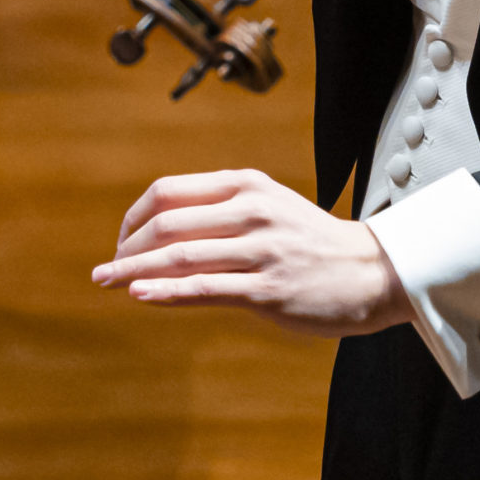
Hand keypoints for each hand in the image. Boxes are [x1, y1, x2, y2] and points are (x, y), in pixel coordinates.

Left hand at [93, 168, 415, 338]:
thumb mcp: (267, 205)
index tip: (122, 239)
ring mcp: (260, 250)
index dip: (135, 216)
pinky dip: (166, 291)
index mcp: (246, 184)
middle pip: (167, 223)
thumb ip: (220, 210)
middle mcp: (251, 210)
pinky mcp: (268, 289)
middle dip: (128, 247)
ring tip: (107, 281)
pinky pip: (206, 289)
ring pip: (180, 257)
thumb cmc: (309, 241)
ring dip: (134, 271)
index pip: (169, 191)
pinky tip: (140, 295)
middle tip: (108, 268)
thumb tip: (159, 226)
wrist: (371, 271)